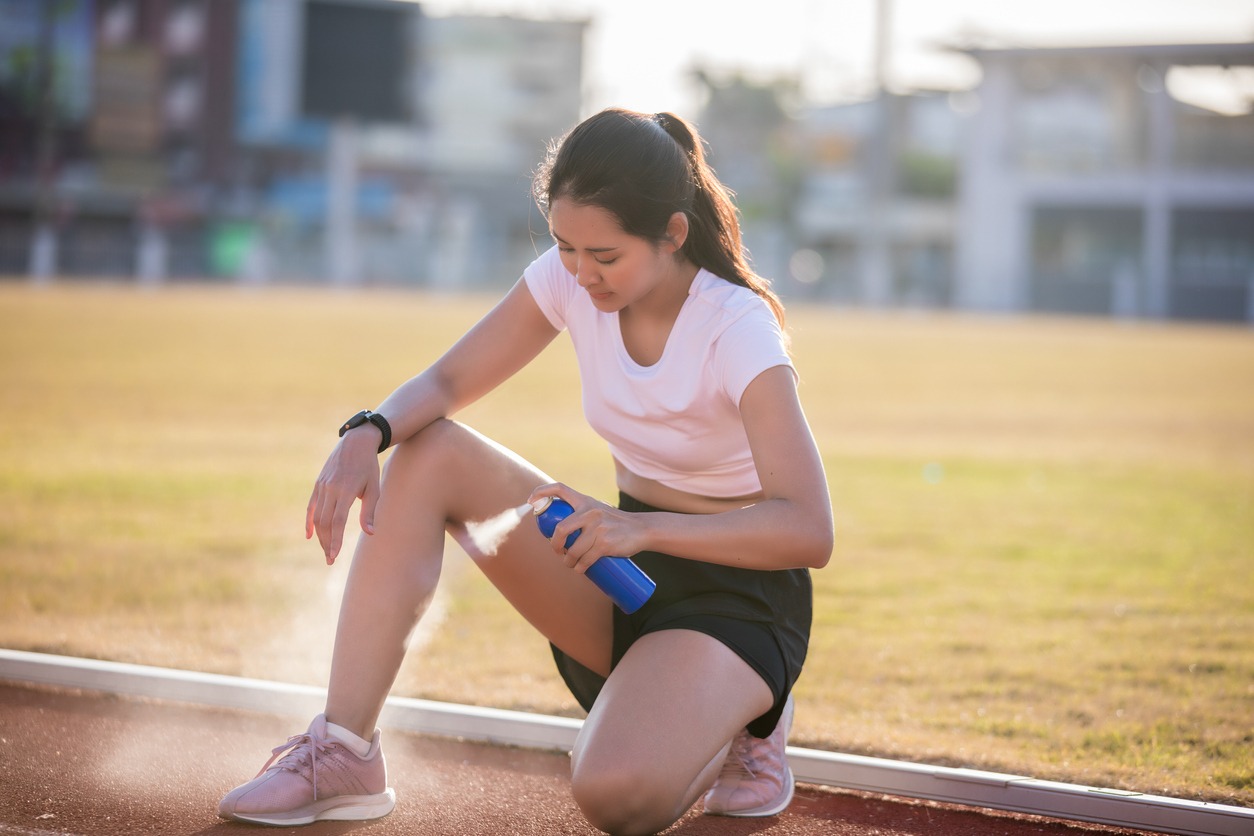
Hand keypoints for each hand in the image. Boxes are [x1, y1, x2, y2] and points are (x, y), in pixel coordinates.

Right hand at [306, 428, 381, 563]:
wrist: (355, 443)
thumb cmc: (368, 467)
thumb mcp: (374, 488)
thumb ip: (369, 511)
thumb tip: (370, 533)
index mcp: (345, 490)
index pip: (337, 521)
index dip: (334, 540)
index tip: (334, 556)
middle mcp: (330, 489)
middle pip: (324, 522)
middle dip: (326, 543)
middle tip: (330, 560)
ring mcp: (321, 486)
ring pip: (317, 516)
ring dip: (320, 536)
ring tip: (326, 550)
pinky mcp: (318, 484)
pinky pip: (311, 507)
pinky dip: (309, 522)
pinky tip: (310, 536)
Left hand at [527, 483, 647, 572]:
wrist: (642, 529)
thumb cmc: (616, 522)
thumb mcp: (598, 511)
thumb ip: (582, 514)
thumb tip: (559, 529)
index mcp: (586, 501)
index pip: (560, 488)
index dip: (541, 492)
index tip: (531, 501)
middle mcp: (590, 511)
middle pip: (561, 529)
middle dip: (555, 544)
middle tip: (558, 551)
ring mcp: (598, 528)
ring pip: (573, 550)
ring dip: (568, 562)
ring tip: (571, 564)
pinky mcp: (605, 544)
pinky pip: (585, 560)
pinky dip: (580, 567)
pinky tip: (580, 569)